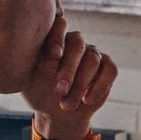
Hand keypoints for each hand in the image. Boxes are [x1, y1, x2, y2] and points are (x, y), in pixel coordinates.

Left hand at [21, 13, 116, 136]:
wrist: (57, 113)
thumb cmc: (39, 92)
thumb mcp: (30, 79)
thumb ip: (38, 63)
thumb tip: (47, 53)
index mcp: (53, 39)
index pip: (59, 26)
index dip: (58, 37)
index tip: (53, 55)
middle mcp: (74, 43)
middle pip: (78, 44)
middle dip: (69, 68)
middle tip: (59, 89)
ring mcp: (92, 53)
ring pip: (93, 60)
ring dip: (80, 84)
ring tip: (67, 104)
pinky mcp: (106, 67)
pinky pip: (109, 70)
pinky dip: (99, 86)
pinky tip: (87, 100)